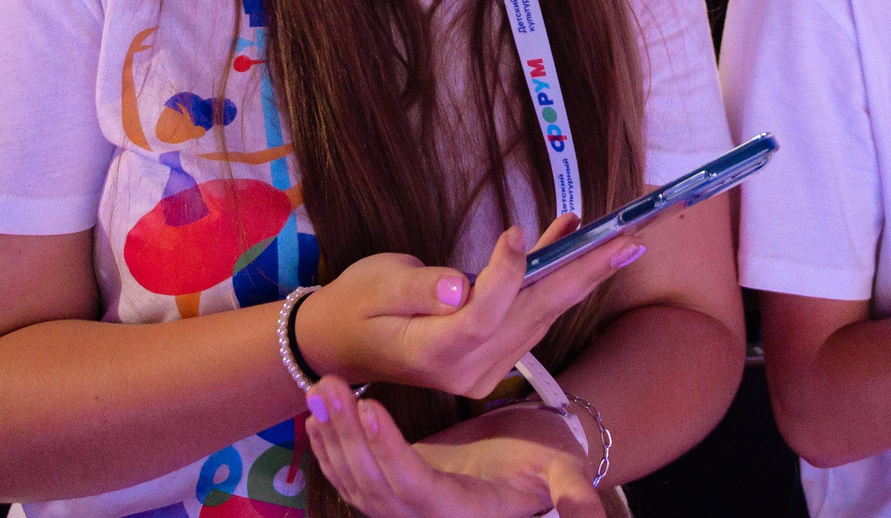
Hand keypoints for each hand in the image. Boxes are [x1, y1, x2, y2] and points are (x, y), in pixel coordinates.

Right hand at [294, 214, 643, 397]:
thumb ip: (418, 287)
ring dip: (579, 274)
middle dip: (582, 274)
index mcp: (433, 353)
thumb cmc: (356, 303)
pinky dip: (555, 281)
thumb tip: (460, 284)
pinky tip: (573, 244)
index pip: (483, 315)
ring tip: (617, 239)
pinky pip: (532, 317)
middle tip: (627, 241)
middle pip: (531, 316)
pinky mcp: (492, 359)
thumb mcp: (375, 283)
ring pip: (540, 315)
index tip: (515, 231)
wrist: (343, 342)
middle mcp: (467, 369)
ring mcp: (483, 370)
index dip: (505, 275)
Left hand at [305, 384, 599, 517]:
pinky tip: (317, 411)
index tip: (371, 407)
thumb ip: (573, 495)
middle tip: (330, 386)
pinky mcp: (390, 490)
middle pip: (373, 484)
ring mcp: (402, 508)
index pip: (415, 487)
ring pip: (354, 479)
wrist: (525, 468)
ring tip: (320, 387)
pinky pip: (351, 474)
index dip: (389, 452)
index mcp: (461, 512)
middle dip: (348, 435)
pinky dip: (330, 446)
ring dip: (333, 435)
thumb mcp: (562, 473)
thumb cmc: (546, 464)